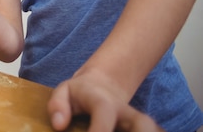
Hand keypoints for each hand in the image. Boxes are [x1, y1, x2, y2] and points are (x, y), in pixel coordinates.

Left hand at [48, 70, 163, 131]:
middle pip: (143, 124)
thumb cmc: (80, 94)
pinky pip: (156, 131)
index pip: (105, 115)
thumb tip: (59, 125)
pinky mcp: (148, 129)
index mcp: (103, 102)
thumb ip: (58, 105)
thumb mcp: (64, 91)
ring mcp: (141, 123)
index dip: (99, 130)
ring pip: (154, 128)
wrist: (103, 87)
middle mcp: (127, 113)